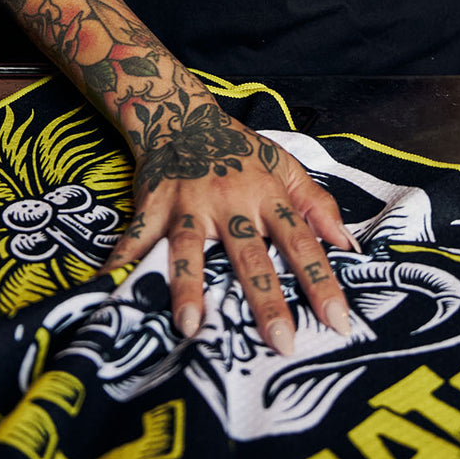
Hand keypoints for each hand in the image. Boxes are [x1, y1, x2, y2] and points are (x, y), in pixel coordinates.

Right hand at [100, 91, 357, 354]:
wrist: (180, 116)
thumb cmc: (238, 149)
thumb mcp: (284, 166)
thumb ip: (317, 204)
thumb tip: (349, 244)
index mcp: (266, 194)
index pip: (301, 242)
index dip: (321, 282)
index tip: (338, 322)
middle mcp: (229, 202)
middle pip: (249, 255)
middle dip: (265, 299)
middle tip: (281, 342)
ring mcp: (187, 204)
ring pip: (189, 248)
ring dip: (188, 286)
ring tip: (191, 326)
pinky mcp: (153, 205)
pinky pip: (136, 237)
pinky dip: (121, 261)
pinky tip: (110, 288)